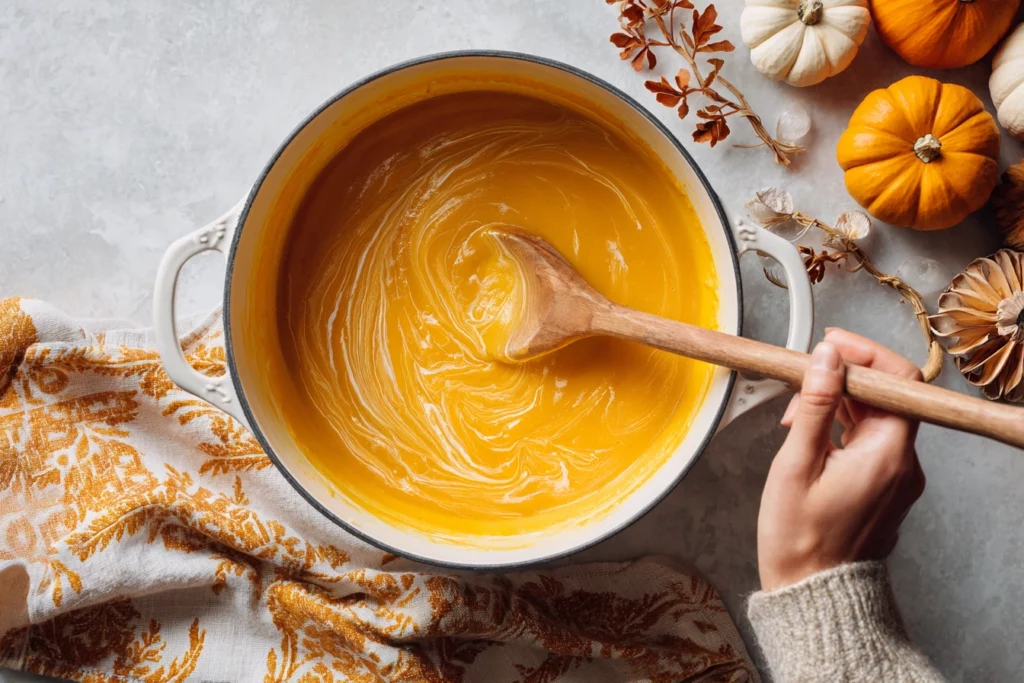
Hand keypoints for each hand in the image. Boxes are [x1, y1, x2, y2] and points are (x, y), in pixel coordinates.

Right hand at [757, 328, 925, 591]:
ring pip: (876, 415)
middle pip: (887, 395)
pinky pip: (871, 438)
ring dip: (838, 402)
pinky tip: (808, 434)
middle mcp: (903, 462)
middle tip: (798, 379)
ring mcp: (898, 475)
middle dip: (842, 379)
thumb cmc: (799, 541)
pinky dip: (842, 425)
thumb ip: (812, 406)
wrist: (813, 594)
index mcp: (887, 454)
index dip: (864, 354)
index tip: (828, 345)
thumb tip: (825, 358)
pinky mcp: (885, 485)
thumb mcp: (795, 465)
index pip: (898, 380)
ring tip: (793, 417)